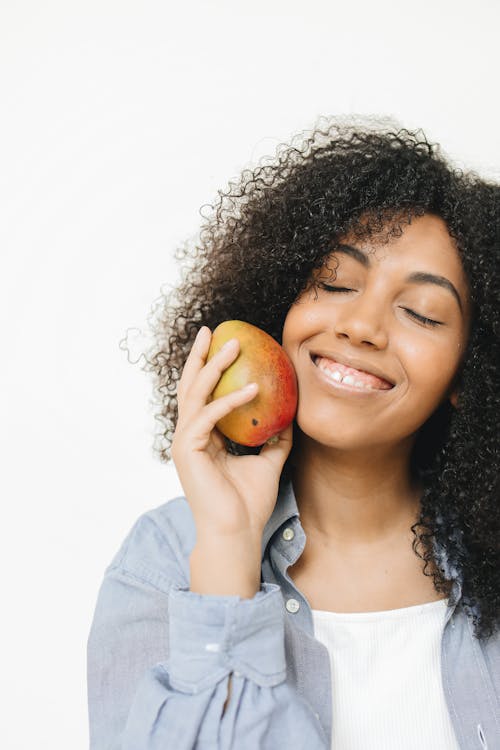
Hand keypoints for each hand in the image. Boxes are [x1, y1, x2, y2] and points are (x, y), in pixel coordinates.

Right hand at [171, 326, 292, 542]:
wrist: (237, 533)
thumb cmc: (249, 503)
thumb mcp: (268, 462)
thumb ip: (274, 439)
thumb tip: (289, 418)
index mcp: (202, 438)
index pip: (203, 394)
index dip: (210, 367)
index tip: (224, 342)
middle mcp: (189, 436)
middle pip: (190, 386)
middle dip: (200, 355)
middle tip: (214, 329)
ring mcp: (185, 442)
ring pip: (195, 393)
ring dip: (213, 366)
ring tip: (234, 343)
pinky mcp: (187, 451)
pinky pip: (208, 416)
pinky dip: (230, 401)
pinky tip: (254, 389)